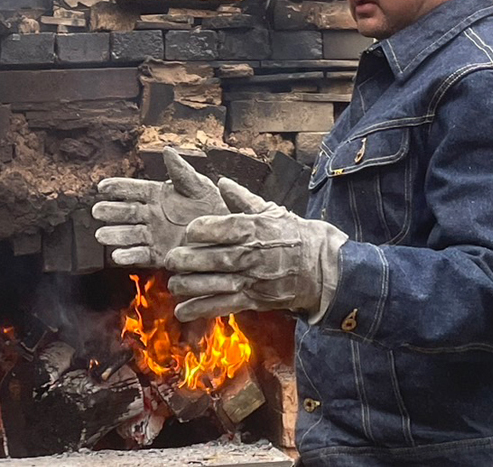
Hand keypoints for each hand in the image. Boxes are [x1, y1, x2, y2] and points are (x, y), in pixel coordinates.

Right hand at [92, 147, 227, 266]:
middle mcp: (152, 214)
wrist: (227, 235)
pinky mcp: (160, 254)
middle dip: (111, 211)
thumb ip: (181, 171)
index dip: (118, 187)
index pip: (133, 189)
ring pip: (130, 234)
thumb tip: (166, 149)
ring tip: (101, 235)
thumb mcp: (198, 186)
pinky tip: (117, 256)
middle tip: (97, 211)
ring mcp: (154, 235)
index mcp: (159, 194)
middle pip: (127, 212)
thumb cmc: (213, 206)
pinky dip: (129, 255)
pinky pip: (141, 254)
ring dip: (115, 235)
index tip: (101, 186)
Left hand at [165, 178, 347, 321]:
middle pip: (217, 258)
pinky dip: (203, 309)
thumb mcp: (271, 211)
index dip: (203, 229)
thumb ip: (243, 199)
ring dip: (192, 286)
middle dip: (190, 259)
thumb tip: (222, 182)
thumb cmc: (294, 235)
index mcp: (257, 229)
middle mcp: (254, 255)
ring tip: (173, 284)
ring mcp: (254, 279)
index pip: (226, 227)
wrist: (322, 268)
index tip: (188, 231)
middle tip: (170, 259)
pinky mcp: (255, 299)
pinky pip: (226, 305)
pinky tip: (183, 310)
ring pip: (218, 284)